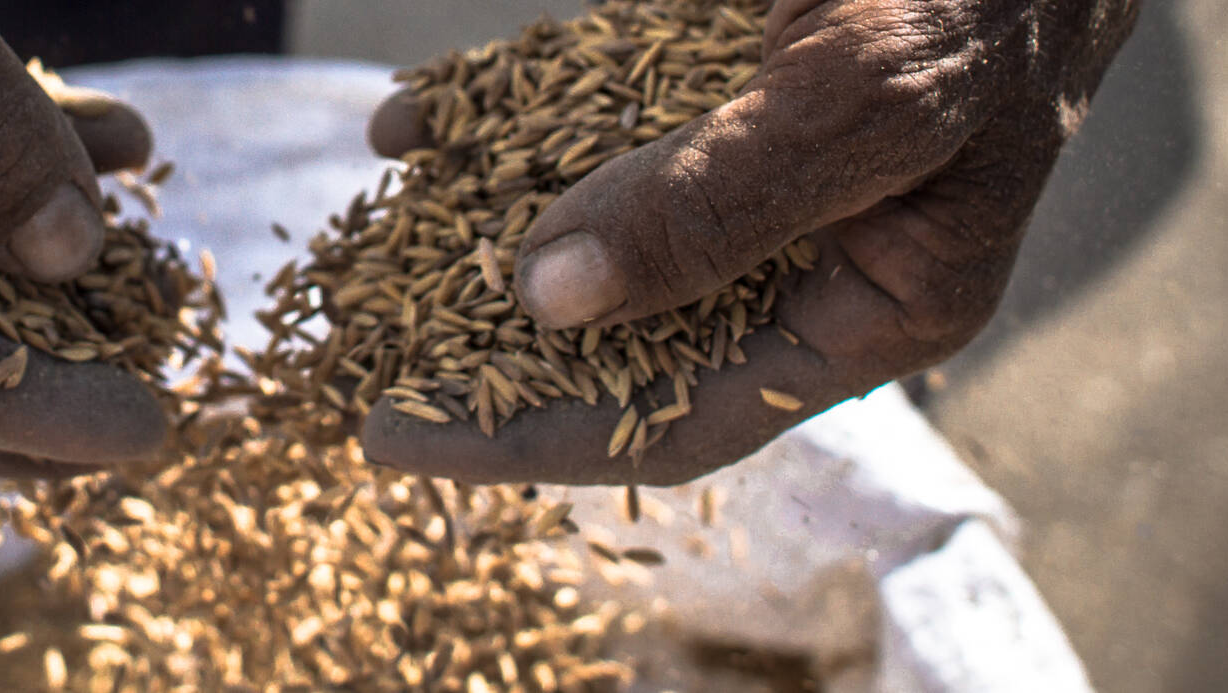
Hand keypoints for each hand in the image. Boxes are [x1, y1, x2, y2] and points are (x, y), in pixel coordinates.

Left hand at [361, 0, 1138, 484]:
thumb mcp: (866, 102)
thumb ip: (720, 202)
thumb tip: (556, 299)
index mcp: (870, 308)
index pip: (680, 414)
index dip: (535, 436)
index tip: (402, 436)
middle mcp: (796, 253)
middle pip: (617, 337)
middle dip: (484, 348)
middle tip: (358, 359)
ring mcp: (741, 167)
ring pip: (583, 227)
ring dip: (471, 233)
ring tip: (363, 251)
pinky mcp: (699, 83)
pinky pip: (578, 119)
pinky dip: (495, 119)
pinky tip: (412, 121)